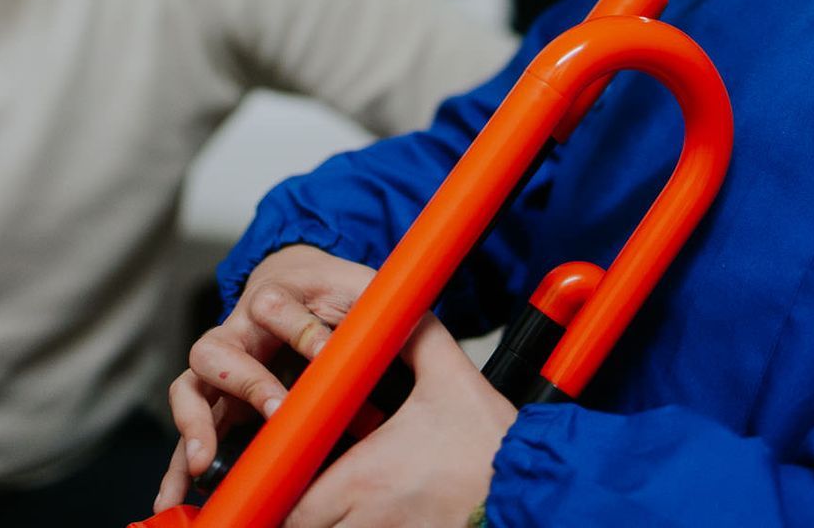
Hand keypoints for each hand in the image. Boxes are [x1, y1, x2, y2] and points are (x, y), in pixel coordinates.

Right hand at [155, 245, 377, 511]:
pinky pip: (190, 433)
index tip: (327, 352)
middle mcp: (235, 334)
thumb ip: (371, 309)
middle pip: (215, 350)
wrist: (307, 288)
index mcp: (270, 300)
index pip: (272, 306)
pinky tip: (175, 498)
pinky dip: (179, 466)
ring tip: (203, 463)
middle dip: (245, 382)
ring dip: (195, 427)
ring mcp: (221, 371)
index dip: (301, 329)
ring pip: (191, 392)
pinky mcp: (219, 405)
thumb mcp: (357, 290)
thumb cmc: (333, 292)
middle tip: (275, 410)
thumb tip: (392, 335)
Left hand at [285, 314, 512, 527]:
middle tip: (304, 485)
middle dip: (298, 510)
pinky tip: (376, 512)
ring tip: (342, 500)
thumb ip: (416, 336)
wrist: (534, 486)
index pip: (290, 503)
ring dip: (331, 523)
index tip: (281, 473)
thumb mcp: (451, 377)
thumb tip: (396, 306)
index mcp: (364, 477)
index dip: (278, 490)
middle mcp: (369, 520)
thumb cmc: (492, 442)